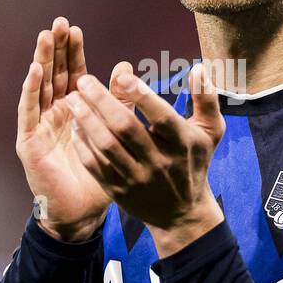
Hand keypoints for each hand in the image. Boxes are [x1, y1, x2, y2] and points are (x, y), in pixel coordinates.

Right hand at [16, 18, 115, 241]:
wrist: (83, 212)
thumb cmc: (100, 175)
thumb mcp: (115, 132)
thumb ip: (119, 102)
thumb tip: (126, 67)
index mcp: (75, 110)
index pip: (72, 74)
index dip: (73, 52)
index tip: (76, 28)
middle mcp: (55, 114)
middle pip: (53, 74)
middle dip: (55, 49)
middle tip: (59, 23)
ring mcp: (40, 126)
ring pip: (39, 87)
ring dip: (41, 61)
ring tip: (45, 37)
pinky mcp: (30, 141)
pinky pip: (29, 112)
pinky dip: (30, 90)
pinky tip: (34, 71)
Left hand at [65, 62, 224, 255]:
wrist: (182, 213)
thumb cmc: (194, 162)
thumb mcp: (210, 132)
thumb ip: (206, 99)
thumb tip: (198, 68)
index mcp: (181, 143)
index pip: (160, 116)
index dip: (141, 95)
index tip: (121, 76)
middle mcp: (159, 161)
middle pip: (126, 128)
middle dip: (102, 102)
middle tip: (84, 80)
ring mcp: (137, 178)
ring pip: (107, 146)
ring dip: (86, 120)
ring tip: (71, 99)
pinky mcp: (118, 191)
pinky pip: (96, 165)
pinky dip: (83, 145)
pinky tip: (75, 126)